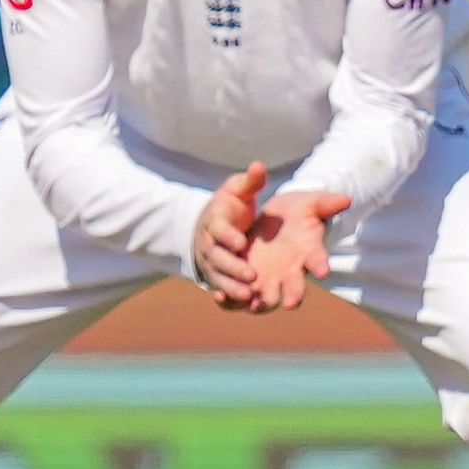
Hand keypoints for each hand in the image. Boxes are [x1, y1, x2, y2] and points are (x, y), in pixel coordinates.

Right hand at [197, 162, 271, 307]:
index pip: (219, 229)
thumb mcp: (239, 190)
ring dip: (231, 286)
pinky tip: (235, 303)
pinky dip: (224, 296)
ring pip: (218, 276)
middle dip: (233, 267)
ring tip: (248, 295)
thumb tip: (259, 165)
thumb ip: (250, 181)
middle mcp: (209, 244)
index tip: (242, 242)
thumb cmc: (229, 204)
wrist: (213, 222)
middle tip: (251, 275)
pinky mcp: (216, 275)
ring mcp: (211, 262)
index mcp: (215, 221)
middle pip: (218, 257)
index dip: (228, 236)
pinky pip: (218, 287)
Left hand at [242, 187, 347, 310]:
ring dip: (260, 304)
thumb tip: (346, 199)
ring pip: (266, 300)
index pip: (318, 259)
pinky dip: (230, 301)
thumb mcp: (311, 203)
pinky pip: (238, 298)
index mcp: (308, 253)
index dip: (321, 264)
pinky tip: (220, 296)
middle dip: (292, 296)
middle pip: (294, 289)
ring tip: (252, 303)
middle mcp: (291, 272)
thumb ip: (326, 203)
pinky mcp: (247, 282)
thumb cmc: (299, 211)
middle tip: (290, 302)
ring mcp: (269, 280)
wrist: (278, 219)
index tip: (324, 270)